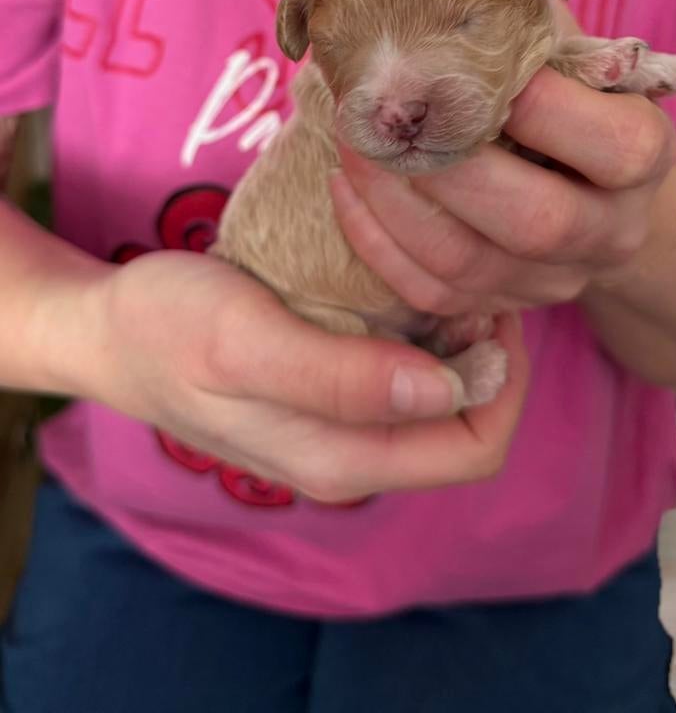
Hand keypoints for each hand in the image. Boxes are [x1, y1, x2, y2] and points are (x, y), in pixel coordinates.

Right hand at [49, 251, 528, 502]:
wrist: (108, 329)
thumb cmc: (167, 327)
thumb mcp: (244, 342)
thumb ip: (339, 377)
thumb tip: (443, 390)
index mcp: (342, 460)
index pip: (474, 448)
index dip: (502, 382)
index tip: (487, 306)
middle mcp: (351, 458)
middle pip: (466, 429)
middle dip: (489, 362)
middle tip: (471, 284)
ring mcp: (339, 432)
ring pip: (441, 406)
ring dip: (460, 347)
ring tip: (446, 280)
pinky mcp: (327, 400)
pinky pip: (404, 382)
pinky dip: (427, 339)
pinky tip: (411, 288)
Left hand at [329, 65, 675, 316]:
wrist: (595, 195)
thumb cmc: (573, 106)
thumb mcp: (573, 60)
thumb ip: (529, 28)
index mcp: (643, 157)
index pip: (612, 144)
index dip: (541, 105)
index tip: (469, 65)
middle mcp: (608, 232)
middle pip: (535, 220)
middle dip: (448, 167)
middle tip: (383, 113)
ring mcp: (554, 280)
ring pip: (468, 265)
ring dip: (394, 202)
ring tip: (351, 142)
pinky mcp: (502, 305)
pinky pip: (431, 293)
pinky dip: (376, 242)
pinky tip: (347, 188)